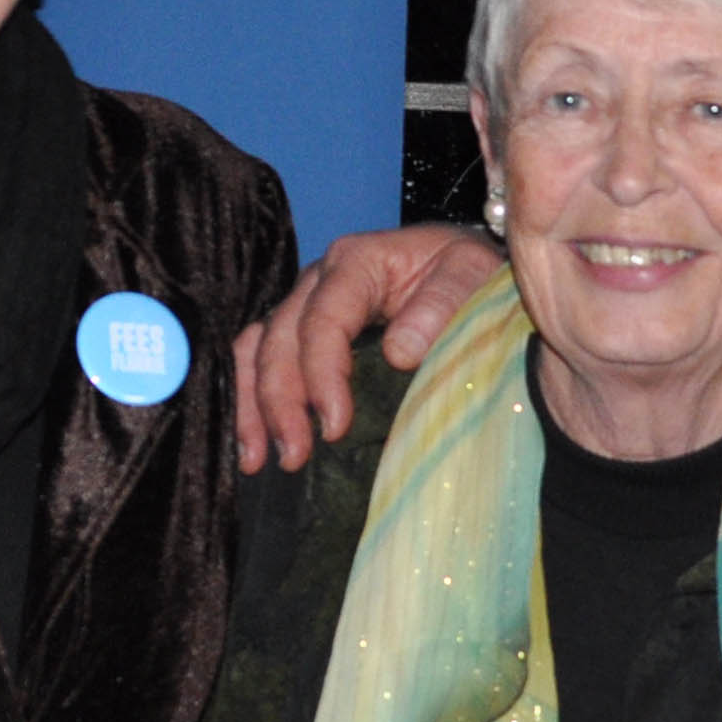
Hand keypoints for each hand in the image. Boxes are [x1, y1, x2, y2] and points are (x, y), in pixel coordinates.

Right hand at [231, 225, 500, 471]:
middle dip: (280, 401)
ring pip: (257, 349)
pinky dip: (249, 400)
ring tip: (256, 460)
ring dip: (253, 405)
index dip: (322, 374)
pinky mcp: (301, 330)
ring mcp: (304, 304)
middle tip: (295, 456)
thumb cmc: (466, 272)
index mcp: (357, 261)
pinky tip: (253, 444)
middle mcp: (319, 279)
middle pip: (280, 338)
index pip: (324, 318)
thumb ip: (443, 303)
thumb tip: (399, 353)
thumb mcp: (471, 274)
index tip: (334, 426)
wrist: (461, 267)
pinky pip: (258, 358)